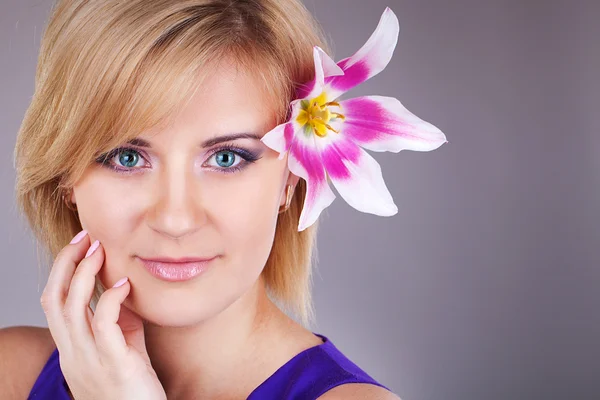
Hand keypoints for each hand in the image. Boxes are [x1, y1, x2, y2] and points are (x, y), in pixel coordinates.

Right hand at [40, 230, 166, 399]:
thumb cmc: (135, 388)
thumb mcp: (123, 349)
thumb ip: (119, 322)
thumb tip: (120, 290)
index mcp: (71, 349)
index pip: (54, 303)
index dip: (62, 271)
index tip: (79, 245)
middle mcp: (73, 354)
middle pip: (55, 299)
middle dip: (66, 263)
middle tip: (85, 237)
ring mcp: (90, 360)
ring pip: (73, 308)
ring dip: (85, 274)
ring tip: (99, 250)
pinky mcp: (115, 365)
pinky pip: (104, 326)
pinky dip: (110, 299)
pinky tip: (124, 284)